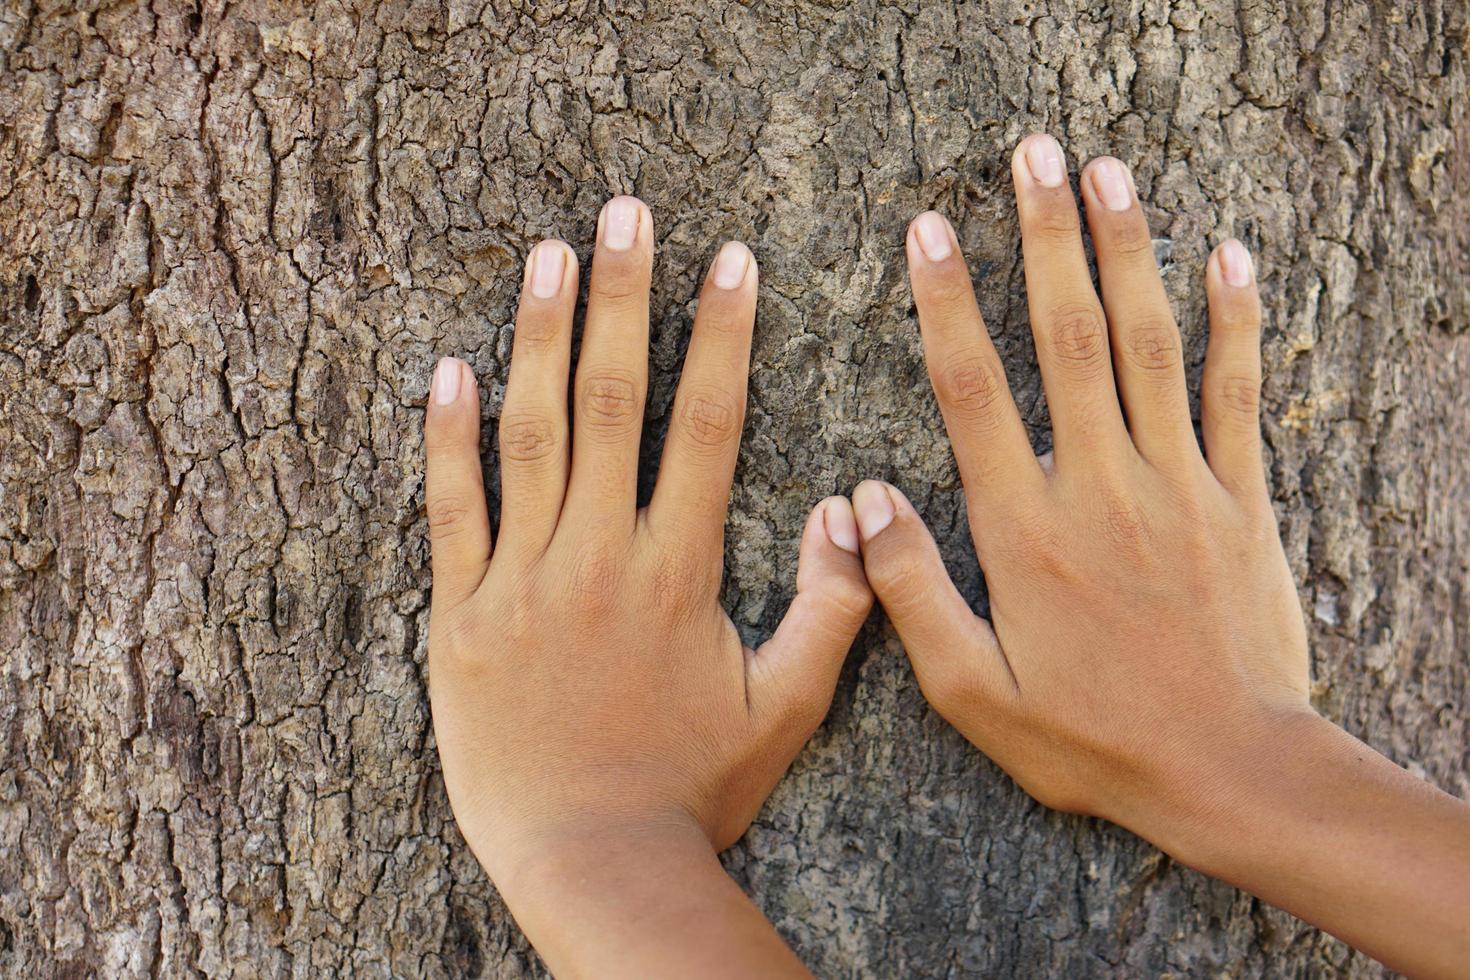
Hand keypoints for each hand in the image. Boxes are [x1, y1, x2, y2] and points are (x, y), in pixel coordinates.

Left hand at [422, 197, 870, 976]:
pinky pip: (452, 511)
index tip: (728, 261)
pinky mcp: (463, 614)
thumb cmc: (691, 788)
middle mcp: (602, 556)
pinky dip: (449, 439)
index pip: (708, 426)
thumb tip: (847, 511)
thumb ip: (830, 607)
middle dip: (627, 298)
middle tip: (629, 213)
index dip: (722, 336)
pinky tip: (452, 367)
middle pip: (616, 403)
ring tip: (551, 253)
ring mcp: (525, 580)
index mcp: (680, 570)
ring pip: (534, 436)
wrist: (589, 858)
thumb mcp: (786, 707)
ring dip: (543, 338)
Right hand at [852, 135, 1469, 978]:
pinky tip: (1229, 256)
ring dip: (1128, 252)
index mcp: (1025, 531)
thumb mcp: (973, 691)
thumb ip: (911, 592)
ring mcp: (1176, 484)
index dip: (947, 303)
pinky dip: (1235, 322)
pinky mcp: (1238, 499)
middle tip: (1031, 156)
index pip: (973, 392)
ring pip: (1148, 346)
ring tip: (1108, 172)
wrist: (1228, 769)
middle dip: (1046, 239)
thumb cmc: (1092, 737)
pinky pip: (1236, 393)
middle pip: (1067, 339)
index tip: (930, 229)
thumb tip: (862, 502)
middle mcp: (1099, 487)